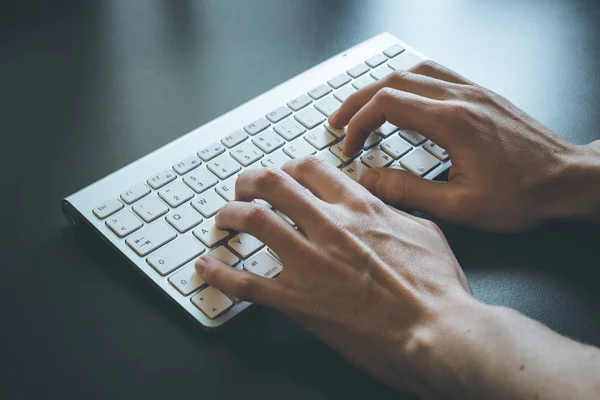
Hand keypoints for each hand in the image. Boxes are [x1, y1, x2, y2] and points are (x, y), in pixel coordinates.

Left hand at [194, 158, 473, 393]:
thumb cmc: (439, 289)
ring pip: (254, 221)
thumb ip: (396, 210)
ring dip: (229, 216)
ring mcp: (311, 261)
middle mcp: (330, 226)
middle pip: (273, 183)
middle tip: (242, 189)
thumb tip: (382, 200)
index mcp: (361, 208)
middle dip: (249, 181)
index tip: (283, 178)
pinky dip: (220, 274)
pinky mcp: (299, 300)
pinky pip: (246, 283)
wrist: (438, 332)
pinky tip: (206, 268)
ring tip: (221, 220)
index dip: (289, 169)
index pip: (311, 169)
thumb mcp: (426, 232)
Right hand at [329, 61, 599, 231]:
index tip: (348, 147)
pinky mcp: (480, 95)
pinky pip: (434, 74)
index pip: (387, 104)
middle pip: (393, 82)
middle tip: (338, 124)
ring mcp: (472, 91)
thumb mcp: (460, 206)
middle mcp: (461, 97)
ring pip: (412, 72)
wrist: (568, 180)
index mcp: (453, 122)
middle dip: (358, 103)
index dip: (358, 124)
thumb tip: (369, 180)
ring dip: (381, 89)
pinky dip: (407, 84)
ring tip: (362, 110)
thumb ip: (408, 191)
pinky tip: (401, 100)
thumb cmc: (522, 196)